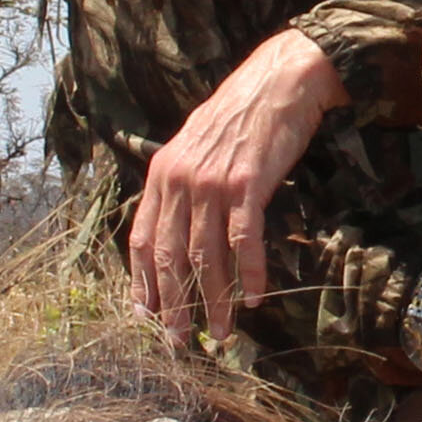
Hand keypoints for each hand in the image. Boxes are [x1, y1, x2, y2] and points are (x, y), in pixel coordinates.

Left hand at [132, 31, 349, 341]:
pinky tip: (254, 297)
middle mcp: (180, 180)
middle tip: (178, 341)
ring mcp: (212, 182)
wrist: (279, 80)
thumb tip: (176, 229)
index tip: (147, 316)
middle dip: (172, 305)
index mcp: (161, 173)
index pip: (143, 239)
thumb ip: (180, 185)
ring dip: (214, 301)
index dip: (142, 282)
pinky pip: (245, 240)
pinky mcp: (248, 184)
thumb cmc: (240, 116)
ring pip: (207, 257)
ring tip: (221, 332)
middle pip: (170, 257)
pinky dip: (249, 273)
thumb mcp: (194, 146)